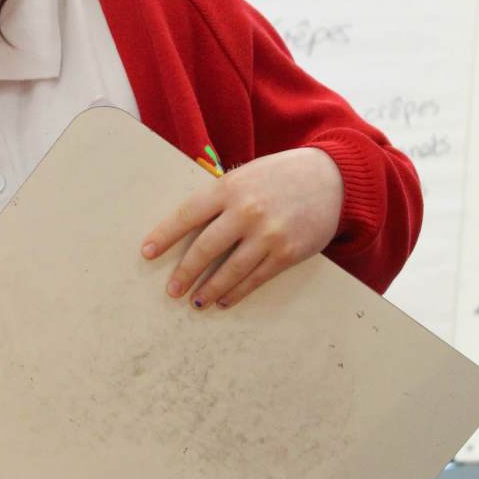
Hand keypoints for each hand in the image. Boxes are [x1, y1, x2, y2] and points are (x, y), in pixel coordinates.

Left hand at [141, 146, 344, 309]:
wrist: (331, 178)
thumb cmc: (279, 176)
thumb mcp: (245, 176)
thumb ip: (219, 198)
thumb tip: (188, 228)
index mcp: (229, 188)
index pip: (187, 214)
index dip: (164, 236)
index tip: (147, 253)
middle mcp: (246, 211)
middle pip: (205, 248)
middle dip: (185, 273)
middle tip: (172, 290)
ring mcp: (268, 234)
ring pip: (230, 270)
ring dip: (209, 289)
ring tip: (196, 302)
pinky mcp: (288, 252)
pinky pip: (256, 278)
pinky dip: (237, 292)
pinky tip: (224, 300)